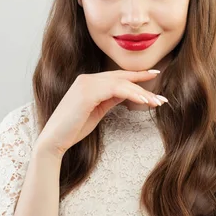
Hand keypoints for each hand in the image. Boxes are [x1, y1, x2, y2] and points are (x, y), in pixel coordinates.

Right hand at [35, 70, 166, 158]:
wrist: (54, 140)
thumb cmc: (73, 129)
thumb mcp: (97, 111)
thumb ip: (109, 99)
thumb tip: (127, 93)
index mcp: (88, 82)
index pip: (117, 76)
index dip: (136, 76)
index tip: (154, 75)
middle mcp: (87, 79)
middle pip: (121, 78)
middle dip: (144, 85)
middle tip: (162, 97)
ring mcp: (86, 84)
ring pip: (121, 83)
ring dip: (141, 93)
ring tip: (157, 103)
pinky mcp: (87, 93)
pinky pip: (115, 89)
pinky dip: (131, 94)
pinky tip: (144, 102)